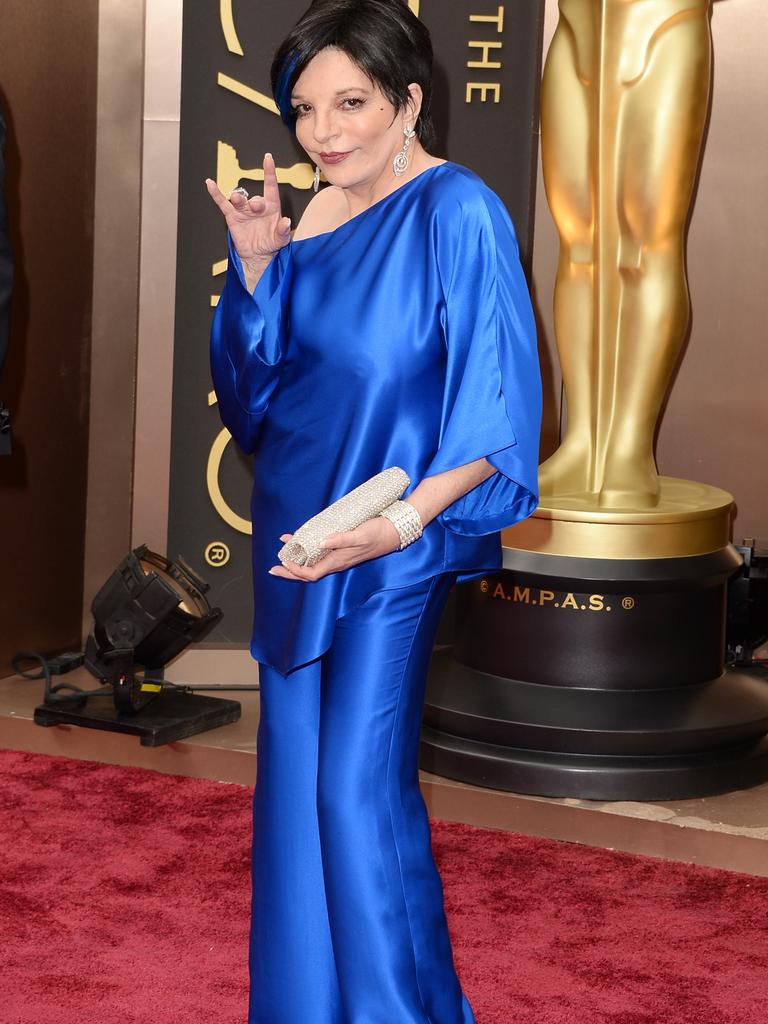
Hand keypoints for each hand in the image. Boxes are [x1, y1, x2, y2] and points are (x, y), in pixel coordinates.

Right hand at [205, 152, 290, 269]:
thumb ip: (283, 231)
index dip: (269, 172)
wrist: (257, 255)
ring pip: (239, 200)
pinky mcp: (232, 216)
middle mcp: (257, 206)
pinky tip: (210, 183)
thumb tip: (286, 221)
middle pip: (255, 198)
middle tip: (256, 207)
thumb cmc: (271, 243)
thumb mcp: (281, 239)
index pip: (271, 186)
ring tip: (237, 200)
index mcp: (271, 207)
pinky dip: (216, 193)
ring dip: (238, 199)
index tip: (267, 158)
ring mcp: (244, 210)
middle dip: (255, 202)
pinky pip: (222, 203)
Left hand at [268, 517, 402, 581]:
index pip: (311, 573)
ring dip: (297, 561)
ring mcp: (340, 556)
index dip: (295, 571)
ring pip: (314, 564)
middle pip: (309, 573)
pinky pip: (321, 554)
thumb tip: (321, 542)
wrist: (395, 531)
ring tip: (284, 552)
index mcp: (338, 561)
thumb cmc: (378, 533)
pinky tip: (303, 541)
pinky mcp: (342, 549)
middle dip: (290, 571)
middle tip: (273, 567)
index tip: (282, 563)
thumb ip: (341, 539)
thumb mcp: (360, 535)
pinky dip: (308, 550)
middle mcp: (337, 562)